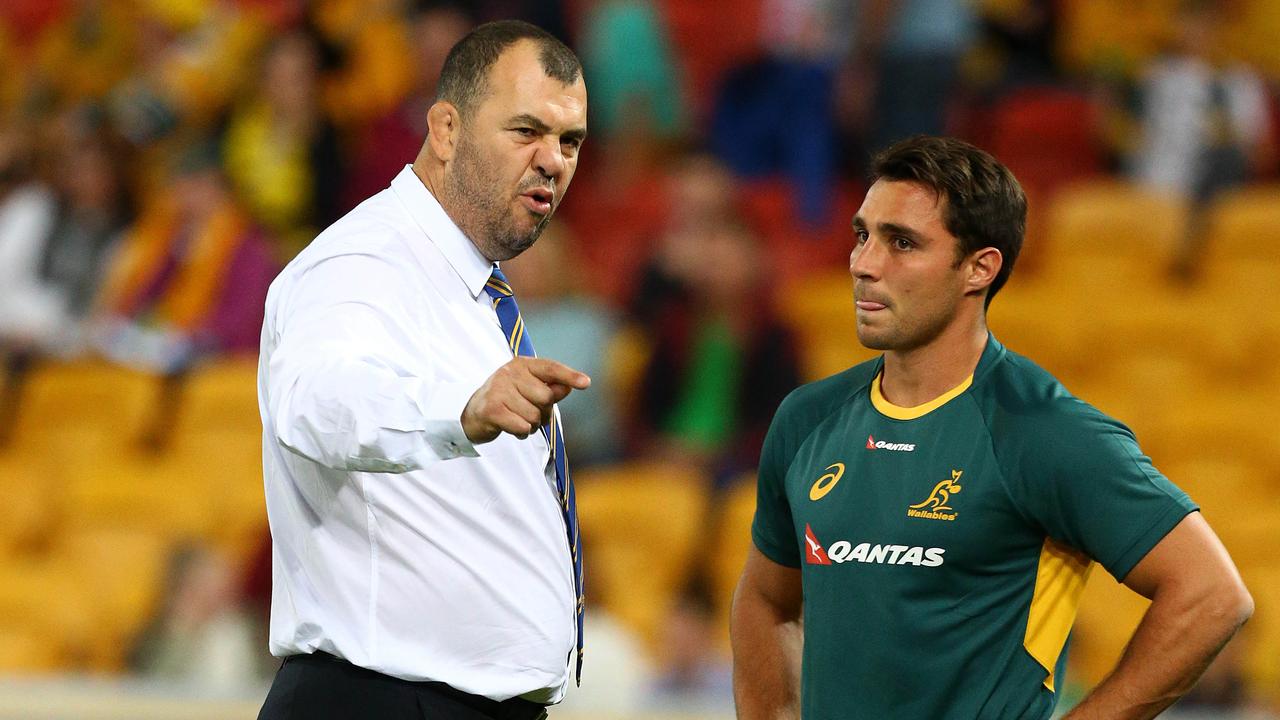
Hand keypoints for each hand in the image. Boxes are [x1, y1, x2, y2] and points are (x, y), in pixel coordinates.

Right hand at [461, 357, 590, 443]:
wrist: (472, 414)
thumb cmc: (507, 401)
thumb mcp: (528, 390)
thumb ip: (550, 389)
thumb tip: (567, 388)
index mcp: (521, 365)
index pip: (550, 368)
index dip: (569, 376)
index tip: (586, 383)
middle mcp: (509, 373)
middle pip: (546, 397)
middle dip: (544, 412)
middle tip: (529, 413)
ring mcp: (499, 390)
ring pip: (535, 416)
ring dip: (532, 425)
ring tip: (518, 419)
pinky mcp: (492, 410)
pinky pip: (523, 426)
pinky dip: (522, 432)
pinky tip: (511, 427)